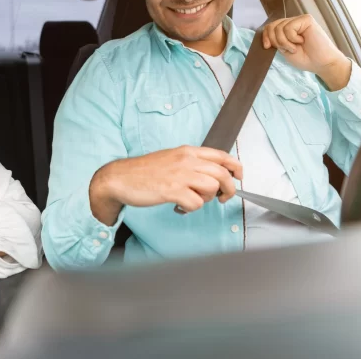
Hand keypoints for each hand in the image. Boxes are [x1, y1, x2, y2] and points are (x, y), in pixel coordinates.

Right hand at [90, 146, 242, 224]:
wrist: (120, 177)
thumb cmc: (144, 171)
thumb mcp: (171, 159)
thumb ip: (191, 164)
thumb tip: (211, 175)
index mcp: (187, 151)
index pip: (222, 156)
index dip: (236, 168)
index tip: (239, 177)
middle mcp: (186, 160)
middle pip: (222, 174)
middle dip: (228, 190)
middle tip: (221, 198)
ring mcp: (179, 175)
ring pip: (211, 189)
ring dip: (205, 200)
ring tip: (191, 200)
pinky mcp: (172, 190)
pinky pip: (195, 203)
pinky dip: (191, 209)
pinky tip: (179, 206)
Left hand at [262, 14, 351, 89]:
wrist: (321, 63)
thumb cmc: (306, 58)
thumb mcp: (284, 50)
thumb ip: (276, 40)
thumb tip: (265, 32)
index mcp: (287, 29)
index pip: (269, 27)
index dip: (265, 36)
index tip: (267, 46)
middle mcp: (293, 22)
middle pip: (272, 26)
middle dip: (276, 41)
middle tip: (288, 49)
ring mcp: (299, 20)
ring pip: (279, 28)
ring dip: (285, 42)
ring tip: (296, 47)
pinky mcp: (306, 19)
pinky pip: (289, 27)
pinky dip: (292, 38)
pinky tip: (302, 41)